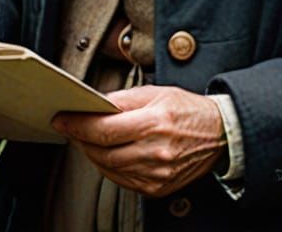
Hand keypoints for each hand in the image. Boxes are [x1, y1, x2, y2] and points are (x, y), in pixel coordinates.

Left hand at [51, 85, 223, 197]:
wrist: (219, 134)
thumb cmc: (188, 109)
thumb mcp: (156, 92)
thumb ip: (123, 99)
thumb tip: (94, 104)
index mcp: (155, 123)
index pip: (104, 129)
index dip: (78, 125)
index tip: (62, 119)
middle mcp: (156, 152)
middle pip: (102, 151)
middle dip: (81, 138)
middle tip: (71, 126)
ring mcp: (156, 174)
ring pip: (109, 168)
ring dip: (92, 153)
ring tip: (87, 138)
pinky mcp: (157, 188)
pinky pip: (122, 180)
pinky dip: (109, 167)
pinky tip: (107, 153)